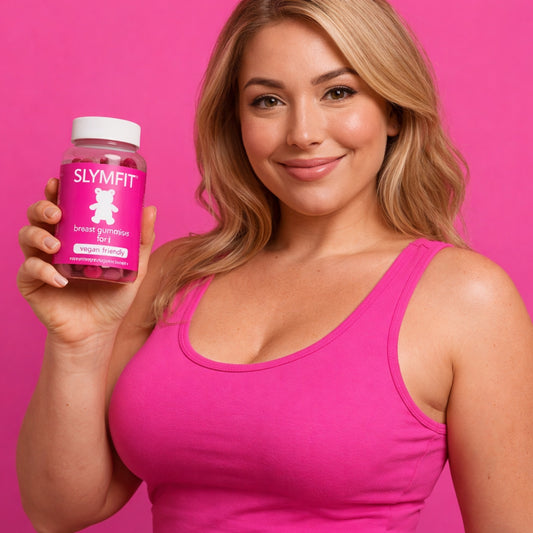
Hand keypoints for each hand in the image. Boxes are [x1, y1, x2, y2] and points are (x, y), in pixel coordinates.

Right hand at [17, 178, 155, 346]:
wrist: (99, 330)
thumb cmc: (113, 296)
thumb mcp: (133, 266)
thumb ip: (141, 240)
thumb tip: (150, 208)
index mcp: (74, 234)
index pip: (60, 205)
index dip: (55, 191)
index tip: (58, 182)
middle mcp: (54, 243)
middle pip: (38, 215)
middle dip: (43, 208)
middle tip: (58, 214)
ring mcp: (40, 262)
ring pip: (26, 237)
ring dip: (38, 237)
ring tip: (56, 247)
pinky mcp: (32, 284)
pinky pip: (29, 271)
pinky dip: (41, 271)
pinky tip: (60, 279)